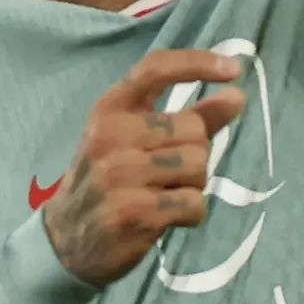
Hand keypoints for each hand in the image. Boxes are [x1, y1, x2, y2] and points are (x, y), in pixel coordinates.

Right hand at [43, 50, 248, 286]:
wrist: (67, 240)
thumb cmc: (111, 181)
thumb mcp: (139, 141)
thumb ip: (191, 117)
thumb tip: (237, 94)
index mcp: (110, 109)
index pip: (154, 69)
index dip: (197, 63)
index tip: (233, 68)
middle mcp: (109, 134)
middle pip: (195, 130)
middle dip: (196, 155)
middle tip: (169, 175)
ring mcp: (118, 173)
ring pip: (198, 167)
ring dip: (194, 186)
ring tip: (165, 196)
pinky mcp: (131, 211)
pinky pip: (194, 204)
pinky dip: (191, 214)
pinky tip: (167, 218)